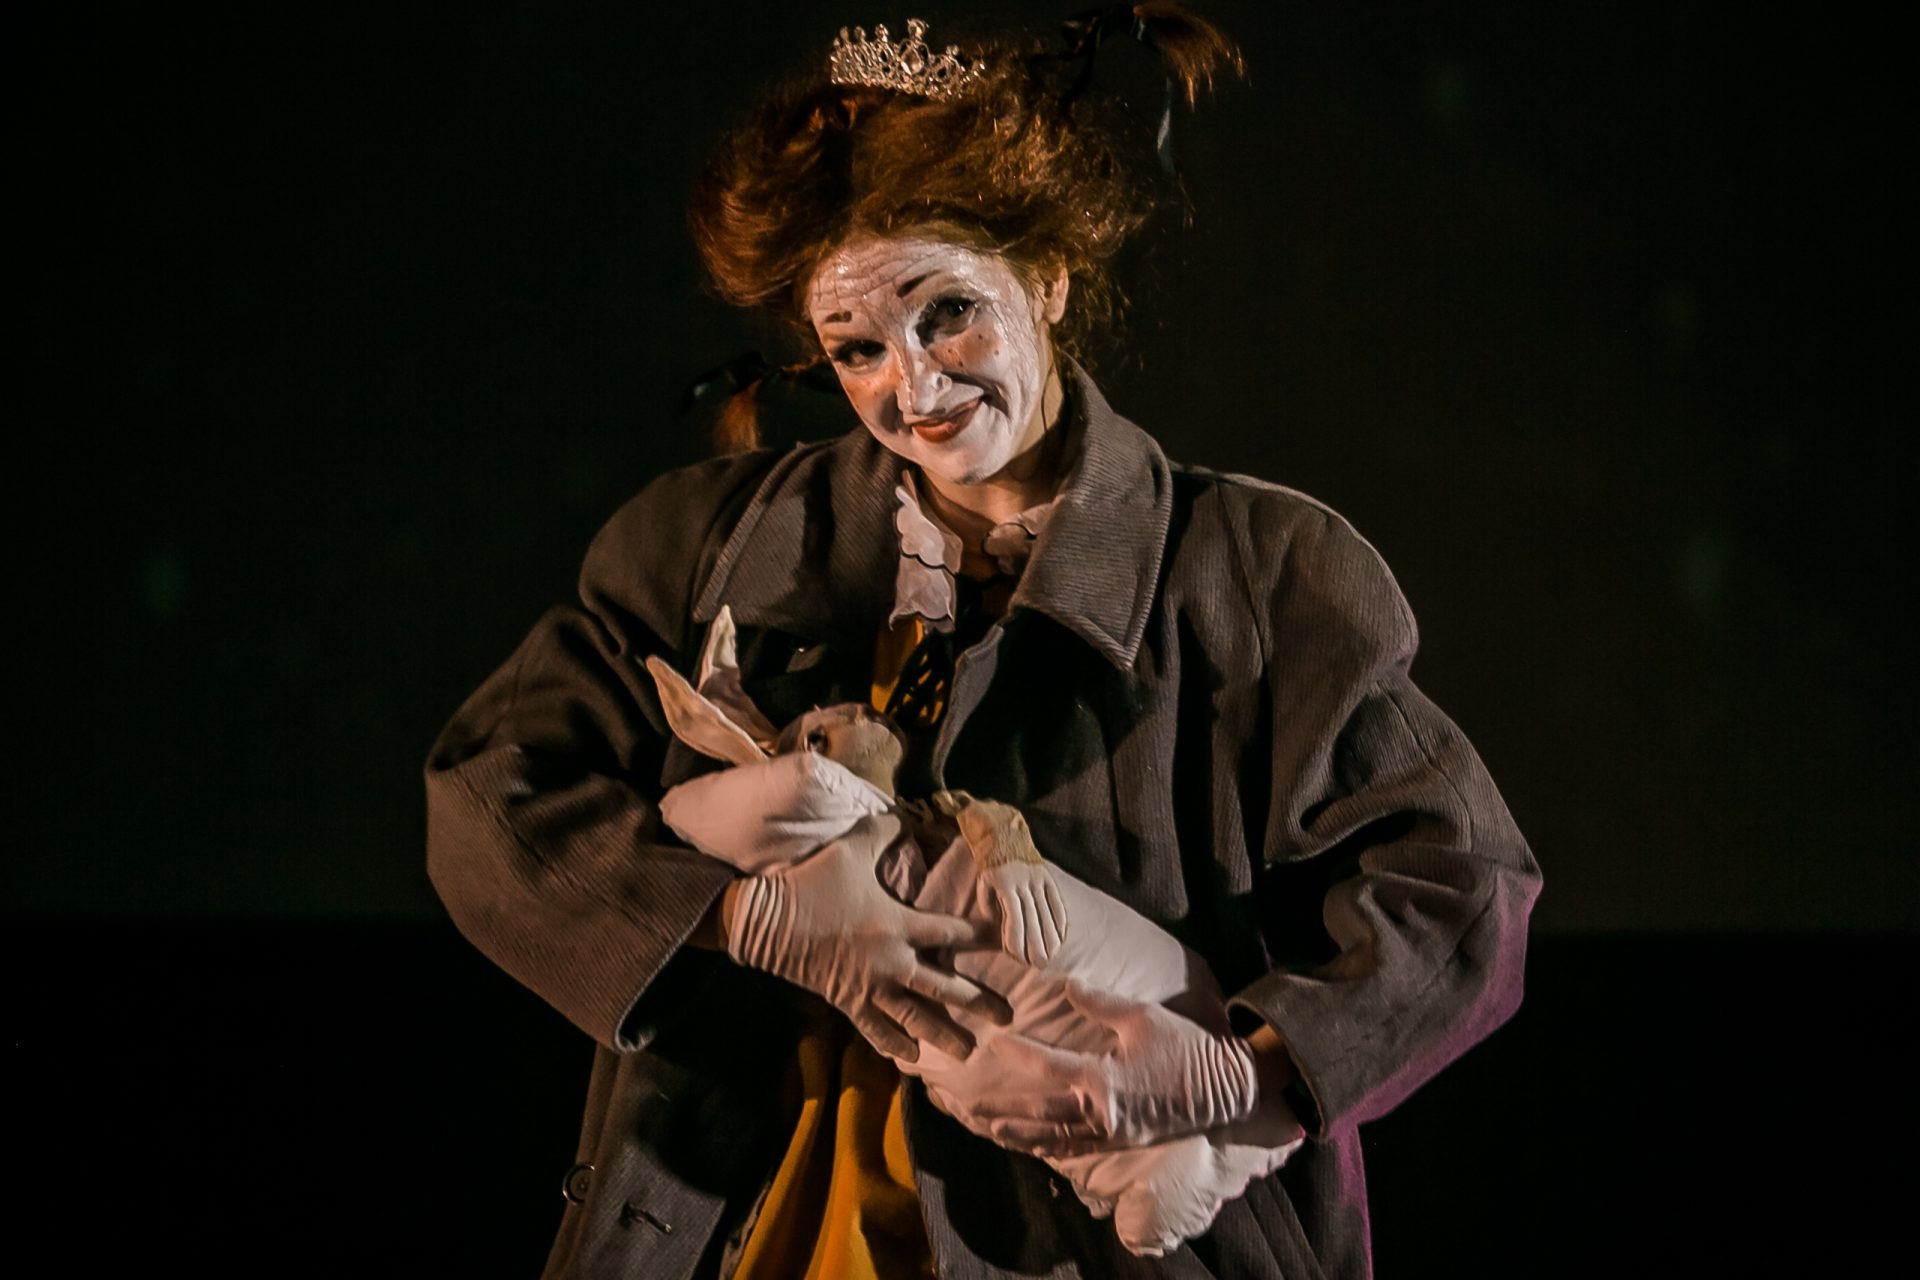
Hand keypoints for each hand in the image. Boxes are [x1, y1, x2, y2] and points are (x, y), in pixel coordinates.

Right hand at [725, 812, 990, 1061]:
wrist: (767, 920)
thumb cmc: (813, 882)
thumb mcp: (852, 848)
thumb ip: (884, 832)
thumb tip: (904, 817)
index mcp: (899, 923)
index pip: (952, 931)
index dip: (983, 936)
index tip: (1010, 944)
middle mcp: (892, 961)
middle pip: (945, 987)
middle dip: (978, 1002)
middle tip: (1007, 1017)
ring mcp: (870, 987)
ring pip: (916, 1018)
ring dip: (945, 1035)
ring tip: (969, 1052)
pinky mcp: (848, 1002)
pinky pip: (876, 1030)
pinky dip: (895, 1045)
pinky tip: (913, 1057)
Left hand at [967, 982, 1258, 1155]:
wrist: (1227, 1088)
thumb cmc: (1186, 1047)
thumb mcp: (1142, 1016)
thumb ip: (1099, 1003)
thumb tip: (1066, 985)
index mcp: (1105, 1081)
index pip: (1050, 1067)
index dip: (1020, 1054)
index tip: (995, 1042)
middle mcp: (1103, 1113)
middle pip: (1042, 1112)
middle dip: (1005, 1108)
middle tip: (971, 1104)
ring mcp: (1112, 1133)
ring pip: (1055, 1136)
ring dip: (1021, 1132)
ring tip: (991, 1128)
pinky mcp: (1123, 1142)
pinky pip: (1078, 1147)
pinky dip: (1051, 1146)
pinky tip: (1034, 1143)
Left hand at [977, 861, 1067, 966]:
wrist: (1005, 837)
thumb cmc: (990, 867)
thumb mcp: (983, 885)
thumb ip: (989, 908)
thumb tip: (1002, 929)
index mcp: (1005, 885)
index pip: (1014, 918)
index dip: (1017, 940)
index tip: (1018, 957)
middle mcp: (1025, 883)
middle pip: (1034, 920)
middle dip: (1036, 945)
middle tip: (1038, 964)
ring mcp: (1039, 880)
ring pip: (1048, 914)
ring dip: (1050, 938)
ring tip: (1050, 956)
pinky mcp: (1049, 879)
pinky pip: (1058, 903)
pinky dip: (1060, 922)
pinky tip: (1060, 938)